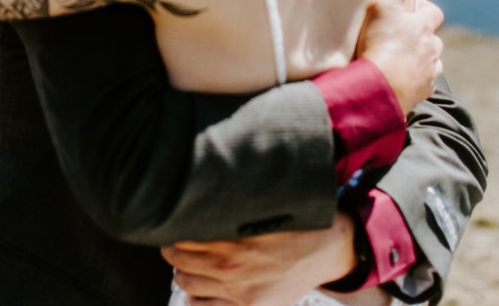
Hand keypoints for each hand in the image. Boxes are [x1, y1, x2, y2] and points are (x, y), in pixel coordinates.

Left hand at [162, 211, 355, 305]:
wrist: (327, 250)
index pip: (184, 235)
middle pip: (179, 258)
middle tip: (171, 241)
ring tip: (182, 261)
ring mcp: (238, 291)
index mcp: (233, 238)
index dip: (174, 228)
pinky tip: (195, 287)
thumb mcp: (262, 211)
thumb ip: (231, 211)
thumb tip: (200, 201)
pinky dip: (193, 297)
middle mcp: (231, 266)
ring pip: (186, 282)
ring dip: (180, 270)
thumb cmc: (295, 225)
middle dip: (171, 248)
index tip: (174, 222)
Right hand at [355, 0, 443, 115]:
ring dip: (420, 59)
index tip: (410, 10)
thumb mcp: (384, 4)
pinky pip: (423, 84)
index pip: (435, 12)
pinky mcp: (421, 93)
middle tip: (401, 36)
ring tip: (400, 60)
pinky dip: (415, 80)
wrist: (380, 87)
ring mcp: (428, 72)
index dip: (424, 9)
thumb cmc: (380, 43)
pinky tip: (400, 80)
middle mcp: (432, 49)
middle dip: (422, 37)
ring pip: (431, 62)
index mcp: (424, 27)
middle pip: (434, 39)